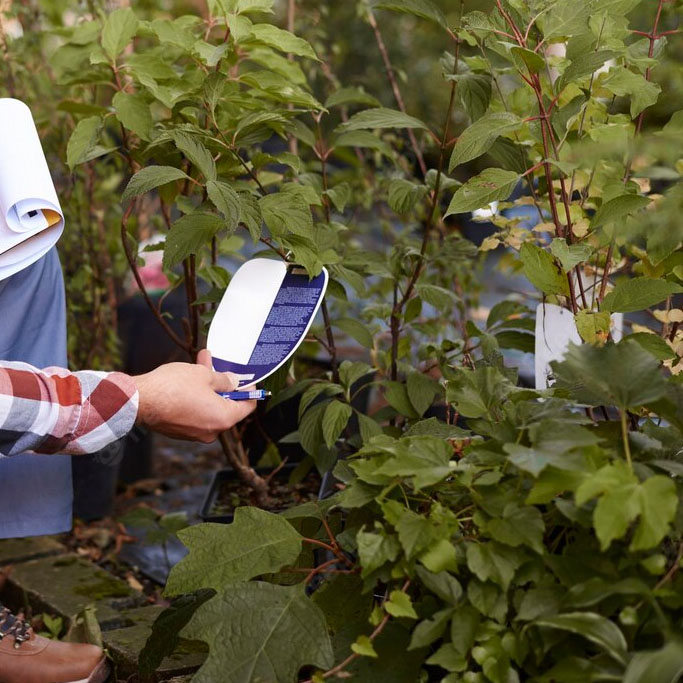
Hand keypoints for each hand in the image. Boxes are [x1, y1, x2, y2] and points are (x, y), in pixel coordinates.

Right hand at [132, 349, 255, 442]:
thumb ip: (224, 380)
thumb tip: (234, 382)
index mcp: (223, 418)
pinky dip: (195, 398)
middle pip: (226, 406)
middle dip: (223, 385)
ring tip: (200, 365)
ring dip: (207, 388)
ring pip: (208, 408)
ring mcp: (194, 433)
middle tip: (219, 366)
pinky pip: (194, 413)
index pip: (247, 407)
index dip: (249, 391)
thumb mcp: (204, 375)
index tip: (247, 380)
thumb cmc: (172, 388)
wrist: (139, 401)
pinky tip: (187, 380)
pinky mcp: (179, 431)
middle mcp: (211, 431)